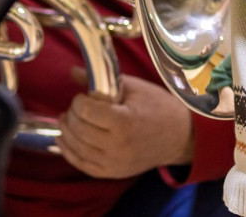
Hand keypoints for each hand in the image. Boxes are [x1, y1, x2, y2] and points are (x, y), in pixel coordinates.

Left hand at [56, 70, 194, 178]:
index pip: (85, 111)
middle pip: (79, 129)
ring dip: (66, 132)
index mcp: (124, 121)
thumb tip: (72, 71)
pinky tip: (64, 140)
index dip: (79, 101)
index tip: (83, 96)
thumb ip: (100, 80)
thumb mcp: (133, 87)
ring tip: (66, 119)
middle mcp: (118, 146)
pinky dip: (69, 152)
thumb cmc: (158, 106)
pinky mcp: (113, 173)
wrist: (181, 136)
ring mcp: (115, 163)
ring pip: (77, 148)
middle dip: (71, 115)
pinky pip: (83, 165)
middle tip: (75, 107)